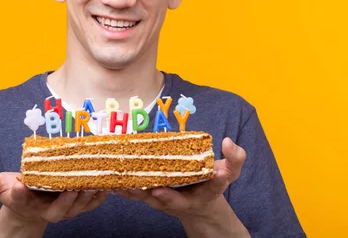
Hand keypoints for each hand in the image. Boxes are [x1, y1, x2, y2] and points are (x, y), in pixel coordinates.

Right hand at [0, 159, 109, 234]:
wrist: (27, 207)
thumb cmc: (14, 192)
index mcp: (22, 202)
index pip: (19, 199)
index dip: (19, 193)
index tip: (20, 184)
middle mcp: (42, 210)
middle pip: (55, 212)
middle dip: (64, 202)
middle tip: (71, 187)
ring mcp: (60, 211)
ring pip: (74, 210)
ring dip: (85, 199)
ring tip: (93, 184)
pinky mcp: (73, 208)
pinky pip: (87, 206)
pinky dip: (97, 198)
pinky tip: (106, 186)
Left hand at [115, 138, 246, 228]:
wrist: (198, 206)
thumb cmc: (212, 184)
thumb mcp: (230, 172)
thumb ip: (235, 158)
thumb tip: (228, 142)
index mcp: (206, 192)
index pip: (212, 187)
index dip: (216, 179)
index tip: (212, 175)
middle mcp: (185, 200)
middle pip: (172, 199)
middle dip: (164, 195)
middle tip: (153, 189)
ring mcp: (166, 201)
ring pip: (150, 198)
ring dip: (136, 192)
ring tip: (123, 183)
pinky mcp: (151, 198)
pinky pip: (137, 195)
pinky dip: (124, 190)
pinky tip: (112, 181)